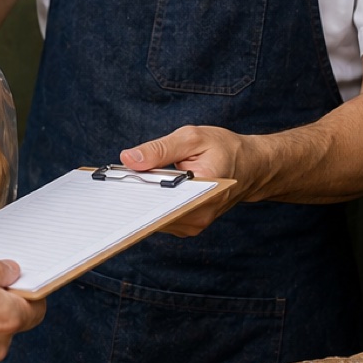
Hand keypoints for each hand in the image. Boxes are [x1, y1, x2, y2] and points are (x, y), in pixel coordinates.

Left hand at [121, 125, 255, 236]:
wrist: (252, 167)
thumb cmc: (225, 149)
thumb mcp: (192, 138)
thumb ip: (159, 149)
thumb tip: (128, 158)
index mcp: (202, 194)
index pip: (159, 201)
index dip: (133, 193)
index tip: (111, 185)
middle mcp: (197, 216)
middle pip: (153, 212)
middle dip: (132, 195)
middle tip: (110, 179)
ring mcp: (192, 224)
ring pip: (154, 216)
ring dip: (140, 198)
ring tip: (128, 179)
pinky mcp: (187, 224)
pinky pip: (160, 216)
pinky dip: (149, 202)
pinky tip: (141, 188)